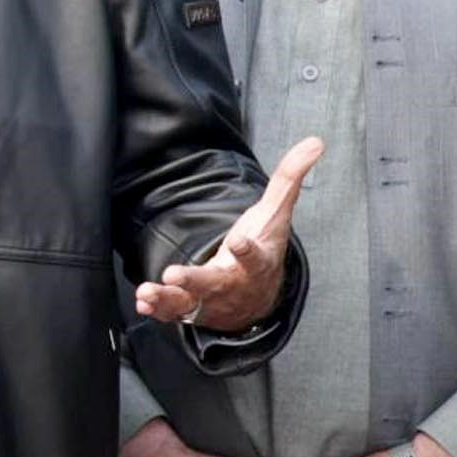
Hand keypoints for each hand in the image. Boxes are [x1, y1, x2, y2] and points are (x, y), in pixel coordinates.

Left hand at [135, 135, 322, 330]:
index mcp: (255, 261)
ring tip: (149, 292)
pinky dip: (159, 310)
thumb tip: (314, 142)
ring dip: (168, 299)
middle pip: (215, 283)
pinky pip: (175, 313)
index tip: (238, 242)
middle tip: (174, 274)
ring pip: (189, 303)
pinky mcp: (193, 308)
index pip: (254, 256)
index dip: (247, 250)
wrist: (259, 298)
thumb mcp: (276, 214)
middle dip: (195, 280)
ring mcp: (211, 299)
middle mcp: (232, 283)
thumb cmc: (263, 248)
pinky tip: (142, 303)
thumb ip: (289, 178)